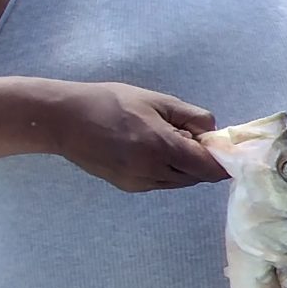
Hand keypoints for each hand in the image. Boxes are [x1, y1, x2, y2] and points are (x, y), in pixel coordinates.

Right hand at [40, 81, 227, 191]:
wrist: (63, 119)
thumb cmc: (111, 103)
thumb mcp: (157, 101)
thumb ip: (192, 117)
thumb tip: (213, 133)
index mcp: (164, 150)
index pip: (210, 169)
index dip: (222, 160)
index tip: (223, 147)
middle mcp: (154, 173)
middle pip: (197, 177)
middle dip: (202, 160)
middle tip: (189, 135)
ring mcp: (140, 183)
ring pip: (180, 182)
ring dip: (185, 166)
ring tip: (165, 139)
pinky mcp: (128, 187)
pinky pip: (161, 182)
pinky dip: (167, 170)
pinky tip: (150, 149)